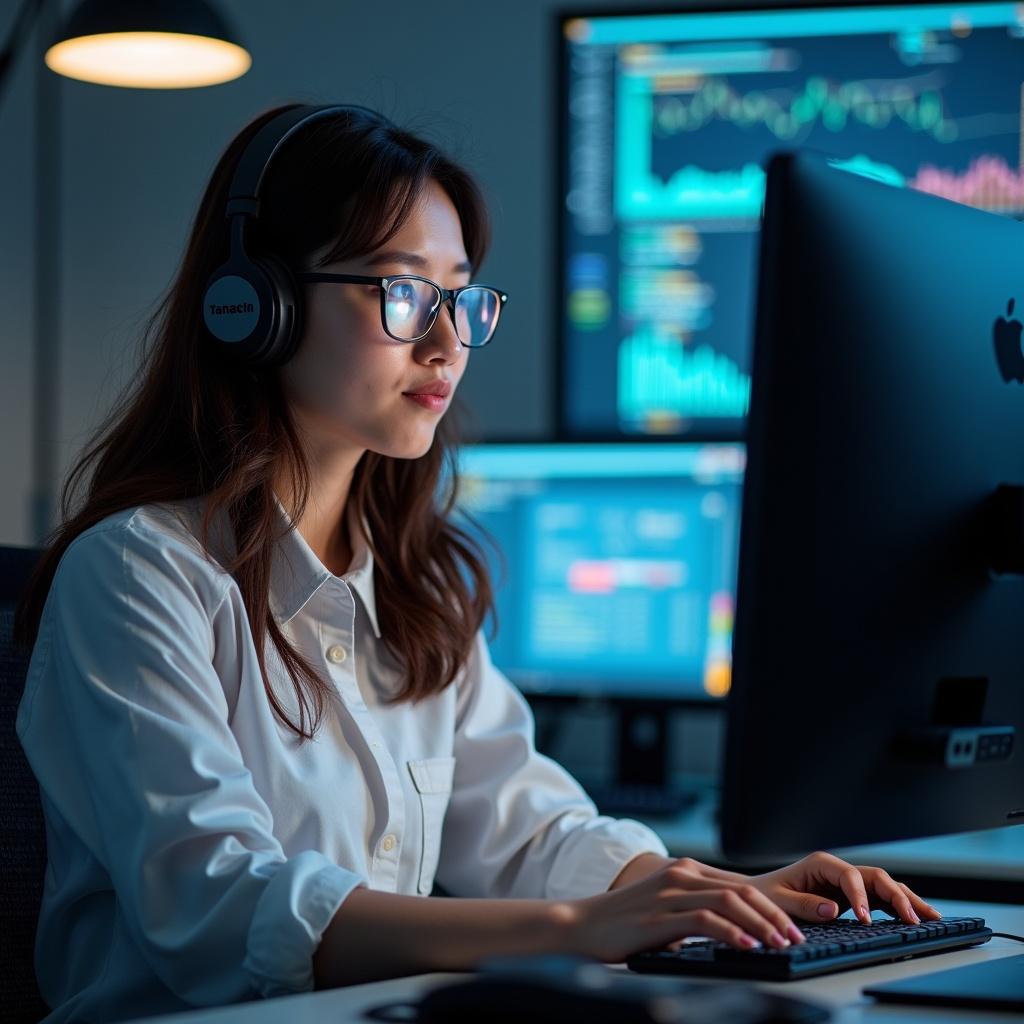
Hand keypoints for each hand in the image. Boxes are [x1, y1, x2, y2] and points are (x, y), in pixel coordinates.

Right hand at [569, 856, 805, 962]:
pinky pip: (706, 920)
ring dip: (761, 924)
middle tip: (796, 938)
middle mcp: (680, 875)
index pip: (740, 884)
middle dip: (774, 915)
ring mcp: (670, 894)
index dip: (771, 905)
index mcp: (685, 870)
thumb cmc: (626, 921)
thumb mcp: (666, 907)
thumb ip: (696, 908)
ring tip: (780, 944)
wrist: (583, 923)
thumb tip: (736, 927)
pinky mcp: (660, 916)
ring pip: (729, 902)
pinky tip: (748, 947)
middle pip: (741, 890)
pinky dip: (732, 932)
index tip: (792, 927)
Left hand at [748, 851, 942, 924]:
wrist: (757, 896)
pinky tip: (917, 919)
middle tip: (914, 920)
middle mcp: (838, 869)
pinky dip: (900, 908)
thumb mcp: (780, 901)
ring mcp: (847, 882)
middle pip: (876, 877)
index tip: (866, 920)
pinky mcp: (852, 896)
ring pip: (885, 886)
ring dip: (908, 901)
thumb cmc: (765, 897)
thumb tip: (834, 910)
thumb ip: (806, 905)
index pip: (850, 876)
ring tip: (932, 918)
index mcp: (821, 864)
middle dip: (897, 897)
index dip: (861, 897)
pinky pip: (881, 899)